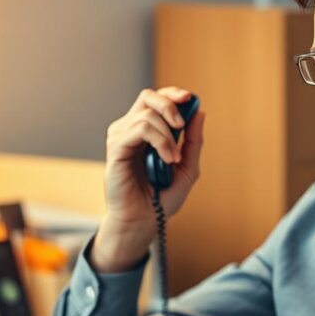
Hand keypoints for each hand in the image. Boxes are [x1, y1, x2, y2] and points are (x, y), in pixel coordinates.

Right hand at [91, 87, 204, 272]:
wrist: (144, 221)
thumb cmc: (161, 197)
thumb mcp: (187, 167)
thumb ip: (193, 141)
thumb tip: (199, 112)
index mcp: (145, 130)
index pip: (155, 99)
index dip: (172, 94)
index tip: (190, 98)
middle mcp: (130, 130)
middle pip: (147, 97)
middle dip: (169, 104)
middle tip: (181, 126)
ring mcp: (120, 138)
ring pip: (146, 115)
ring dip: (167, 135)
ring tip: (173, 159)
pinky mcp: (115, 149)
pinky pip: (138, 130)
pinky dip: (159, 141)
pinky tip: (166, 160)